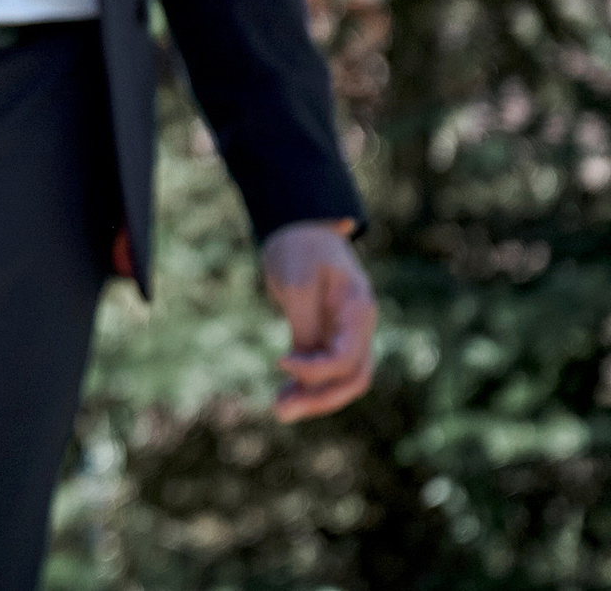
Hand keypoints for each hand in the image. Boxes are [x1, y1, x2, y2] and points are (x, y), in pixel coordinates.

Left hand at [261, 220, 375, 422]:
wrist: (299, 227)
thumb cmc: (299, 248)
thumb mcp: (297, 283)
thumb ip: (304, 325)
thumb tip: (301, 369)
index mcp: (358, 310)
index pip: (347, 357)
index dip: (316, 369)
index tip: (280, 362)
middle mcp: (357, 327)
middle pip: (352, 377)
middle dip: (320, 397)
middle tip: (281, 411)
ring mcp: (345, 333)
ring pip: (340, 379)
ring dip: (313, 397)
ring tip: (279, 409)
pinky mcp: (327, 337)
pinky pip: (324, 369)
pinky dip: (306, 384)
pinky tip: (284, 396)